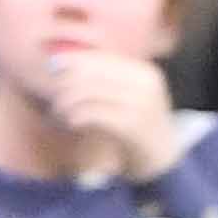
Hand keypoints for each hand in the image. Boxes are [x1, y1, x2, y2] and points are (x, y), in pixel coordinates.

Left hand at [41, 52, 180, 183]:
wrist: (164, 159)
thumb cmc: (138, 127)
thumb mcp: (129, 97)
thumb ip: (105, 80)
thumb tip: (61, 63)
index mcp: (144, 73)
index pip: (103, 58)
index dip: (76, 60)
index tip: (54, 66)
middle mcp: (144, 84)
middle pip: (94, 74)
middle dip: (68, 83)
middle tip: (55, 96)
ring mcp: (140, 104)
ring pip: (90, 93)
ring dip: (67, 103)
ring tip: (58, 113)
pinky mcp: (131, 126)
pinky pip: (93, 114)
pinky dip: (76, 117)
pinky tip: (70, 123)